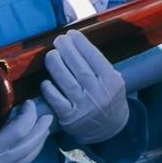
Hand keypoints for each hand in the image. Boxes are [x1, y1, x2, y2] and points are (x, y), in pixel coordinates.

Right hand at [0, 103, 53, 162]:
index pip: (19, 131)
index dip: (29, 116)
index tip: (28, 103)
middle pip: (29, 146)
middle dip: (41, 129)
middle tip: (47, 114)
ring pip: (26, 160)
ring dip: (37, 143)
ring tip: (43, 130)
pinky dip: (26, 158)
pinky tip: (27, 150)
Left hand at [39, 31, 129, 145]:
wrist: (109, 128)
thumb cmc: (109, 98)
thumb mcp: (115, 81)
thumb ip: (101, 66)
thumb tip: (79, 45)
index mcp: (112, 81)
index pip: (95, 58)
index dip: (82, 44)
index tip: (72, 34)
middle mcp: (98, 93)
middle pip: (80, 68)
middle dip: (67, 51)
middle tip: (59, 40)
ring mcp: (83, 106)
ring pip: (67, 82)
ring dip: (57, 66)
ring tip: (51, 54)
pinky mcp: (70, 118)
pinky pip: (57, 101)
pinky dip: (50, 90)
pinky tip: (45, 81)